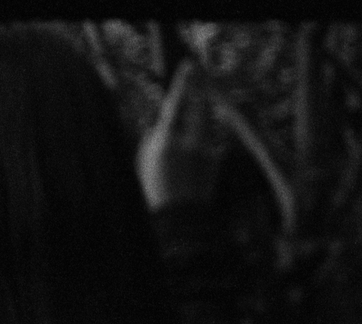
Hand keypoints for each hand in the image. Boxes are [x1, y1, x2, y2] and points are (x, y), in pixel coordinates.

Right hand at [137, 61, 226, 211]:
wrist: (179, 220)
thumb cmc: (155, 189)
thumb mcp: (145, 159)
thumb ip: (155, 134)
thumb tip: (163, 116)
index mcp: (167, 141)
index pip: (176, 104)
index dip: (183, 83)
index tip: (189, 66)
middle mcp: (190, 144)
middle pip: (199, 107)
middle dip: (199, 92)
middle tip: (199, 77)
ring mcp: (206, 152)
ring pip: (206, 123)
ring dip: (200, 117)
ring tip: (192, 122)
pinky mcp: (215, 161)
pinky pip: (209, 141)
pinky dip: (202, 140)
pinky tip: (193, 152)